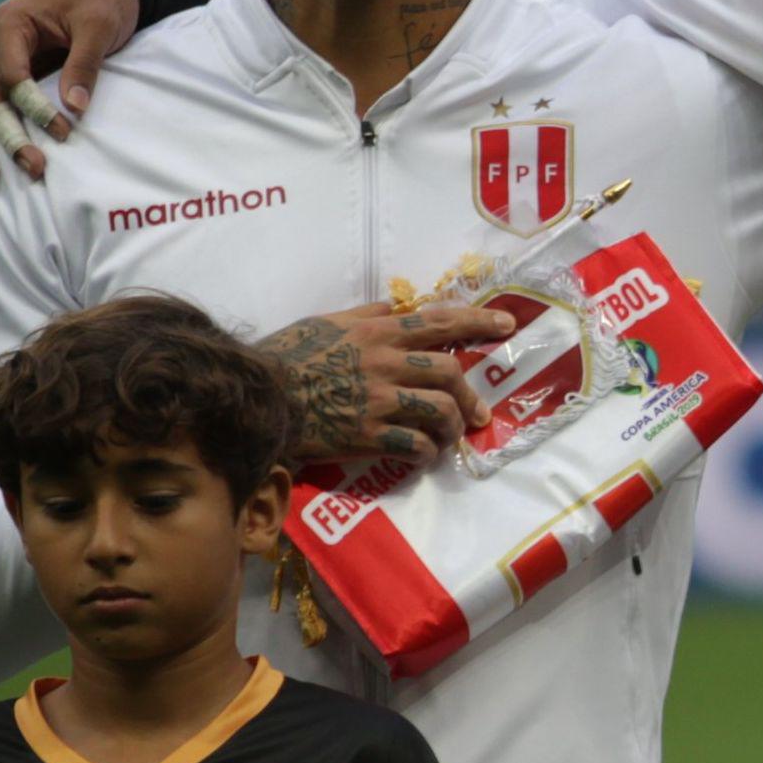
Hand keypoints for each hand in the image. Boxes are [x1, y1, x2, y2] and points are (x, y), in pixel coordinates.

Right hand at [0, 0, 144, 188]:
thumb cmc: (104, 0)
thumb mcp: (100, 25)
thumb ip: (84, 64)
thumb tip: (74, 108)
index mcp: (9, 22)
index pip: (12, 75)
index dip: (34, 107)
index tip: (63, 132)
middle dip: (8, 136)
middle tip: (34, 168)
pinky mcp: (7, 76)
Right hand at [259, 303, 518, 461]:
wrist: (256, 395)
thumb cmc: (287, 355)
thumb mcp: (326, 320)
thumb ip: (365, 312)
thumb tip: (394, 305)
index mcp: (377, 331)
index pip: (440, 322)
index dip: (478, 323)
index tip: (507, 326)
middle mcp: (386, 362)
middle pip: (450, 374)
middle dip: (471, 395)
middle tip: (479, 413)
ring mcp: (379, 400)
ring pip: (440, 411)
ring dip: (453, 428)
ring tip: (451, 439)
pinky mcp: (367, 435)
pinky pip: (414, 445)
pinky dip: (426, 452)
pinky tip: (423, 456)